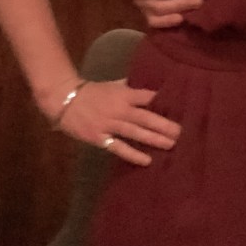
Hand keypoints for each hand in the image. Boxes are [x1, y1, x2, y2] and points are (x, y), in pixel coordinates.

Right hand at [55, 78, 180, 166]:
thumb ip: (130, 87)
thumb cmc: (92, 92)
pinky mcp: (100, 138)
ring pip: (135, 133)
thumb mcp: (113, 85)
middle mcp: (119, 109)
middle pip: (145, 117)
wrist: (65, 100)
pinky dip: (133, 154)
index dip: (162, 102)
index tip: (179, 108)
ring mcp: (109, 124)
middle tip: (181, 132)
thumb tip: (149, 90)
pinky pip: (119, 147)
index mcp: (123, 94)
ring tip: (171, 145)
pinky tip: (147, 160)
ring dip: (154, 139)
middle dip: (164, 125)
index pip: (147, 97)